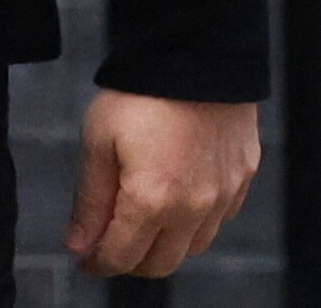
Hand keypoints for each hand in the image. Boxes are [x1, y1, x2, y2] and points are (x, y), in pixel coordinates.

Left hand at [63, 90, 258, 278]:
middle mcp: (194, 209)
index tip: (82, 258)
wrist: (197, 55)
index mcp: (152, 202)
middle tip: (106, 244)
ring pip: (193, 247)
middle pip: (161, 264)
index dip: (97, 262)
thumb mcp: (98, 140)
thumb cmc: (140, 93)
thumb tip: (78, 245)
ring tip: (138, 223)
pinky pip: (217, 221)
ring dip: (163, 246)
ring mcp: (224, 197)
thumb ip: (89, 200)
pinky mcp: (242, 179)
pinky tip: (175, 203)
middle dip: (129, 261)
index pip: (122, 257)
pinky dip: (194, 224)